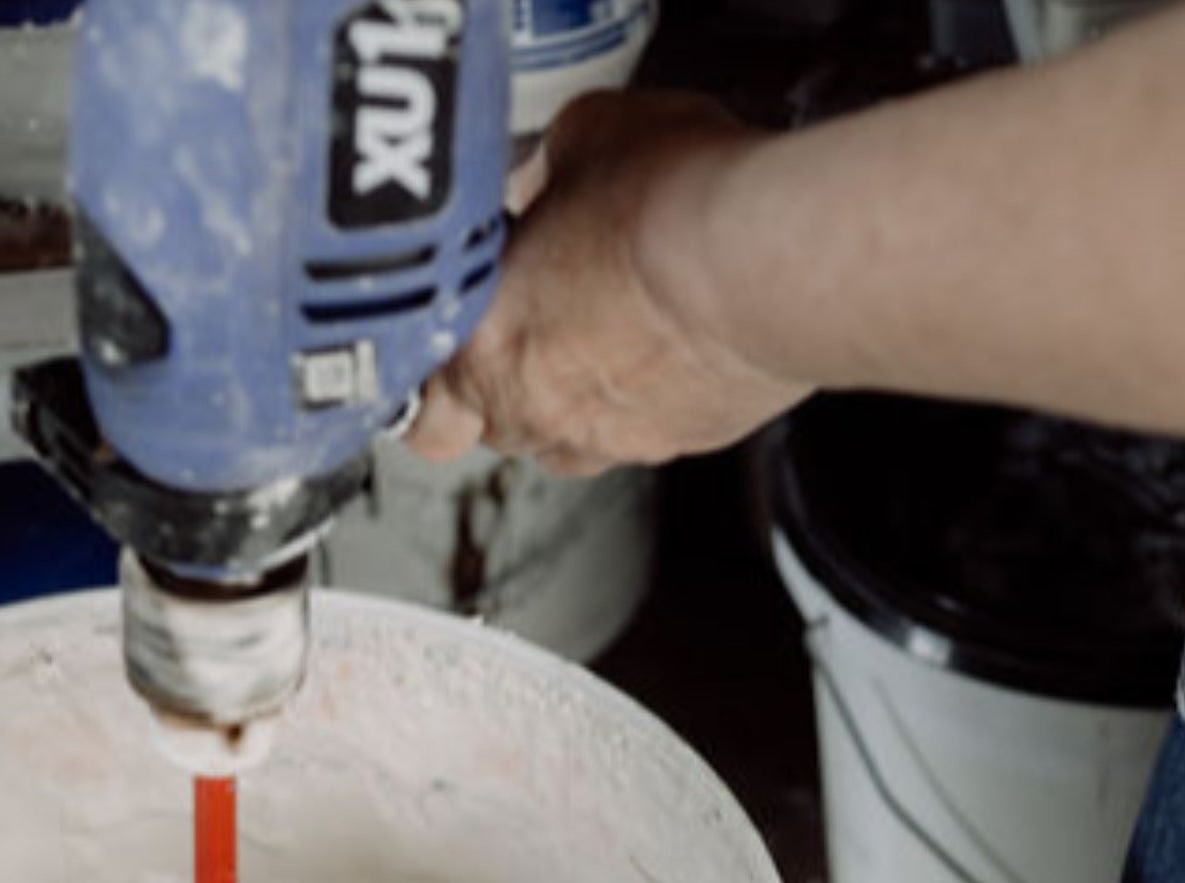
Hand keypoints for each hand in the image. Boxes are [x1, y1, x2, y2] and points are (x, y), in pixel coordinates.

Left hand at [410, 91, 809, 475]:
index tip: (451, 344)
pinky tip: (669, 340)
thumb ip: (543, 173)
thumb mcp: (582, 138)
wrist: (762, 263)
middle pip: (494, 430)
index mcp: (481, 348)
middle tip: (533, 322)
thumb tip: (549, 173)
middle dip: (503, 383)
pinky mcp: (684, 440)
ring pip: (568, 441)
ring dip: (572, 399)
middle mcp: (539, 409)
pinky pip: (646, 430)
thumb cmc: (666, 208)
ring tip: (604, 334)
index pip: (422, 416)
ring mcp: (614, 436)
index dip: (434, 381)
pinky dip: (647, 397)